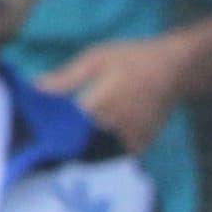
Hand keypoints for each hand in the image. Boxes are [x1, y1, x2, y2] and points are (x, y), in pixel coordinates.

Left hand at [37, 34, 197, 152]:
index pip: (65, 127)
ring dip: (89, 145)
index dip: (52, 128)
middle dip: (69, 137)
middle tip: (58, 137)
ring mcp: (131, 136)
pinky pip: (118, 152)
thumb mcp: (96, 58)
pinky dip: (110, 147)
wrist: (175, 68)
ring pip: (100, 150)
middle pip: (80, 141)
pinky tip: (107, 136)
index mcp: (99, 103)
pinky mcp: (142, 142)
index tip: (41, 131)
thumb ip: (67, 77)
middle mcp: (115, 124)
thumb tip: (36, 89)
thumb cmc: (132, 58)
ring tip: (80, 138)